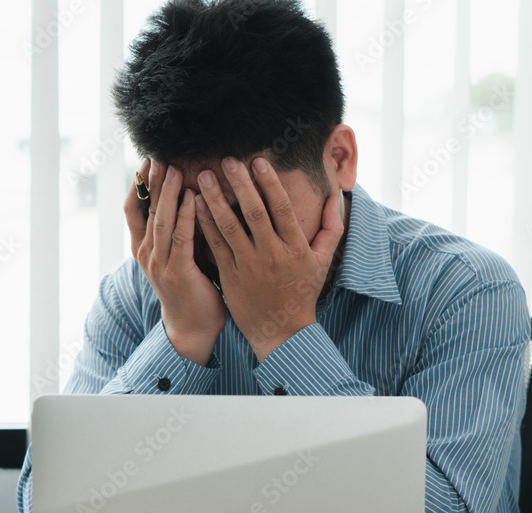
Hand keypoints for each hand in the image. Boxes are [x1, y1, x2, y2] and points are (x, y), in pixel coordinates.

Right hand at [125, 158, 226, 365]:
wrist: (193, 327)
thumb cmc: (190, 287)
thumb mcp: (176, 255)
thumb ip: (176, 230)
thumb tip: (186, 194)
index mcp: (142, 249)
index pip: (132, 210)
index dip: (137, 185)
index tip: (147, 161)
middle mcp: (146, 255)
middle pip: (147, 211)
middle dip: (154, 182)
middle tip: (160, 156)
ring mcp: (160, 265)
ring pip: (162, 222)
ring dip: (169, 194)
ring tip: (175, 170)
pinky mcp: (179, 273)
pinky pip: (182, 239)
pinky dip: (187, 216)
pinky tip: (194, 198)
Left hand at [193, 156, 343, 361]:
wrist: (281, 331)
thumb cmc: (303, 292)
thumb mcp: (323, 261)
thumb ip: (331, 227)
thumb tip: (336, 196)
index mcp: (295, 248)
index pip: (282, 208)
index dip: (270, 183)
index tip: (258, 161)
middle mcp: (271, 254)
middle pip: (254, 212)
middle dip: (240, 184)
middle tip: (227, 160)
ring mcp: (248, 265)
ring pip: (229, 226)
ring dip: (215, 199)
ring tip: (206, 176)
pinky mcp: (230, 276)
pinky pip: (215, 245)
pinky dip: (205, 223)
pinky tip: (195, 204)